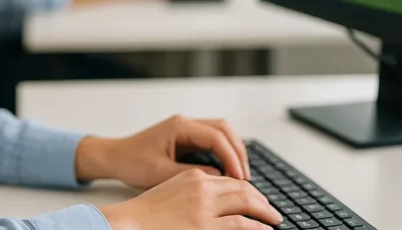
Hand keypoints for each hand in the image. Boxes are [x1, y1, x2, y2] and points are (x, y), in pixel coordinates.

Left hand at [75, 115, 250, 190]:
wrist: (115, 156)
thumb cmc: (132, 162)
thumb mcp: (160, 173)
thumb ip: (191, 174)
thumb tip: (218, 177)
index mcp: (179, 126)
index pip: (216, 137)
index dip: (232, 157)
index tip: (240, 177)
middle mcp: (185, 123)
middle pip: (224, 129)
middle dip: (238, 151)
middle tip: (245, 176)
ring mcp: (186, 128)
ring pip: (220, 132)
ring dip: (233, 150)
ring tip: (240, 174)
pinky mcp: (185, 136)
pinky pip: (212, 139)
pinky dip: (223, 151)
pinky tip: (227, 169)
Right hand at [100, 169, 281, 229]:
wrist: (127, 223)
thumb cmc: (145, 214)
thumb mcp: (170, 192)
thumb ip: (193, 192)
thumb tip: (215, 202)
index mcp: (192, 177)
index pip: (229, 179)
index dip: (247, 189)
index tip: (256, 198)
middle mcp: (201, 187)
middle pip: (242, 188)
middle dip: (261, 200)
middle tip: (271, 211)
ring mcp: (204, 207)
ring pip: (246, 203)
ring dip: (264, 212)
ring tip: (274, 220)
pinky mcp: (205, 226)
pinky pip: (241, 224)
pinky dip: (258, 226)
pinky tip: (265, 229)